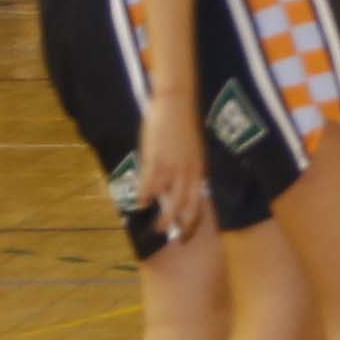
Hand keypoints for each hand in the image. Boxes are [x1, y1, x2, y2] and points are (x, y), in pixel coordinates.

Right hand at [139, 94, 209, 239]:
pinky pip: (149, 187)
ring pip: (168, 202)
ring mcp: (172, 168)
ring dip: (161, 217)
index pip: (199, 203)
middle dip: (177, 226)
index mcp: (199, 169)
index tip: (186, 235)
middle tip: (169, 236)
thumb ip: (188, 169)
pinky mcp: (156, 161)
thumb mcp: (192, 150)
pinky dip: (144, 198)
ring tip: (155, 227)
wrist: (176, 102)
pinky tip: (140, 205)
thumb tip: (179, 186)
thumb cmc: (183, 124)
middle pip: (185, 208)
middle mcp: (188, 172)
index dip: (193, 222)